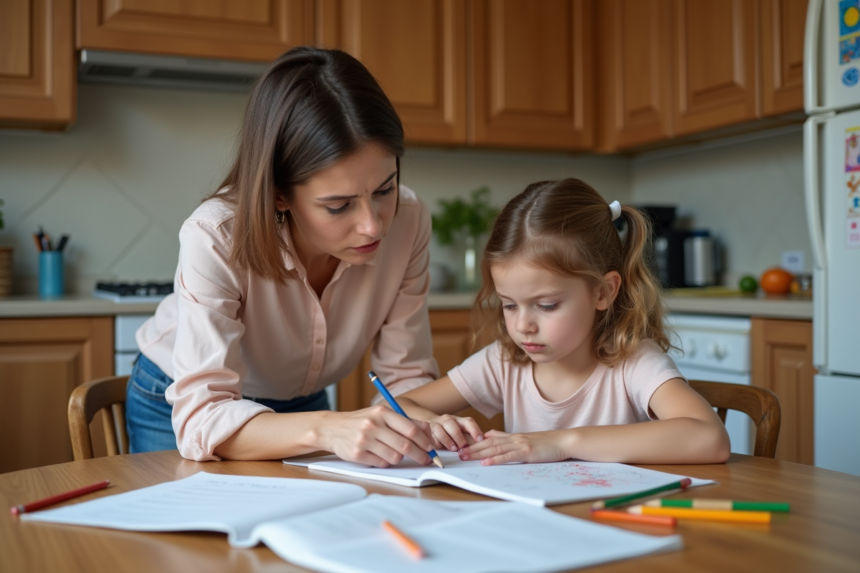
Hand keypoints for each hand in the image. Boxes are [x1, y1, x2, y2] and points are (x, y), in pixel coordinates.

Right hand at [315, 406, 435, 467]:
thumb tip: (428, 432)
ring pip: (395, 456)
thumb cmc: (362, 421)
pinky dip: (386, 462)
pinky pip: (382, 463)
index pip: (411, 429)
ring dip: (399, 458)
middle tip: (426, 459)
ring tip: (394, 452)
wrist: (332, 428)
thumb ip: (403, 421)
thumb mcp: (381, 414)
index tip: (431, 448)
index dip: (425, 441)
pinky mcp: (357, 454)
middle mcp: (373, 425)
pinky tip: (380, 454)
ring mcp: (364, 440)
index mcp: (382, 412)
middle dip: (420, 454)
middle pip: (405, 445)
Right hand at [426, 414, 484, 451]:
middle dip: (458, 436)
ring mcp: (436, 424)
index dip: (474, 430)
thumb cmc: (451, 432)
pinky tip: (441, 448)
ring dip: (447, 440)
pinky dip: (436, 443)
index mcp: (459, 420)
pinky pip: (431, 437)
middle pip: (451, 424)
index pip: (468, 422)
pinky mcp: (428, 431)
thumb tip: (484, 446)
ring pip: (439, 429)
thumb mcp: (462, 433)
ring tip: (453, 448)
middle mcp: (447, 420)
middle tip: (464, 447)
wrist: (432, 424)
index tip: (480, 440)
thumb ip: (471, 439)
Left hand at [457, 429, 571, 465]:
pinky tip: (486, 463)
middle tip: (457, 453)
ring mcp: (520, 444)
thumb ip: (511, 441)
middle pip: (488, 443)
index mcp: (513, 437)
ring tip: (465, 457)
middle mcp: (514, 438)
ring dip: (478, 453)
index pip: (490, 438)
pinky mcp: (527, 452)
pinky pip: (508, 456)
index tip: (461, 446)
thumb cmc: (547, 444)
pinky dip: (496, 459)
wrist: (564, 441)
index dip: (474, 442)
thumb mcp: (527, 440)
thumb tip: (495, 440)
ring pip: (494, 448)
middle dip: (471, 448)